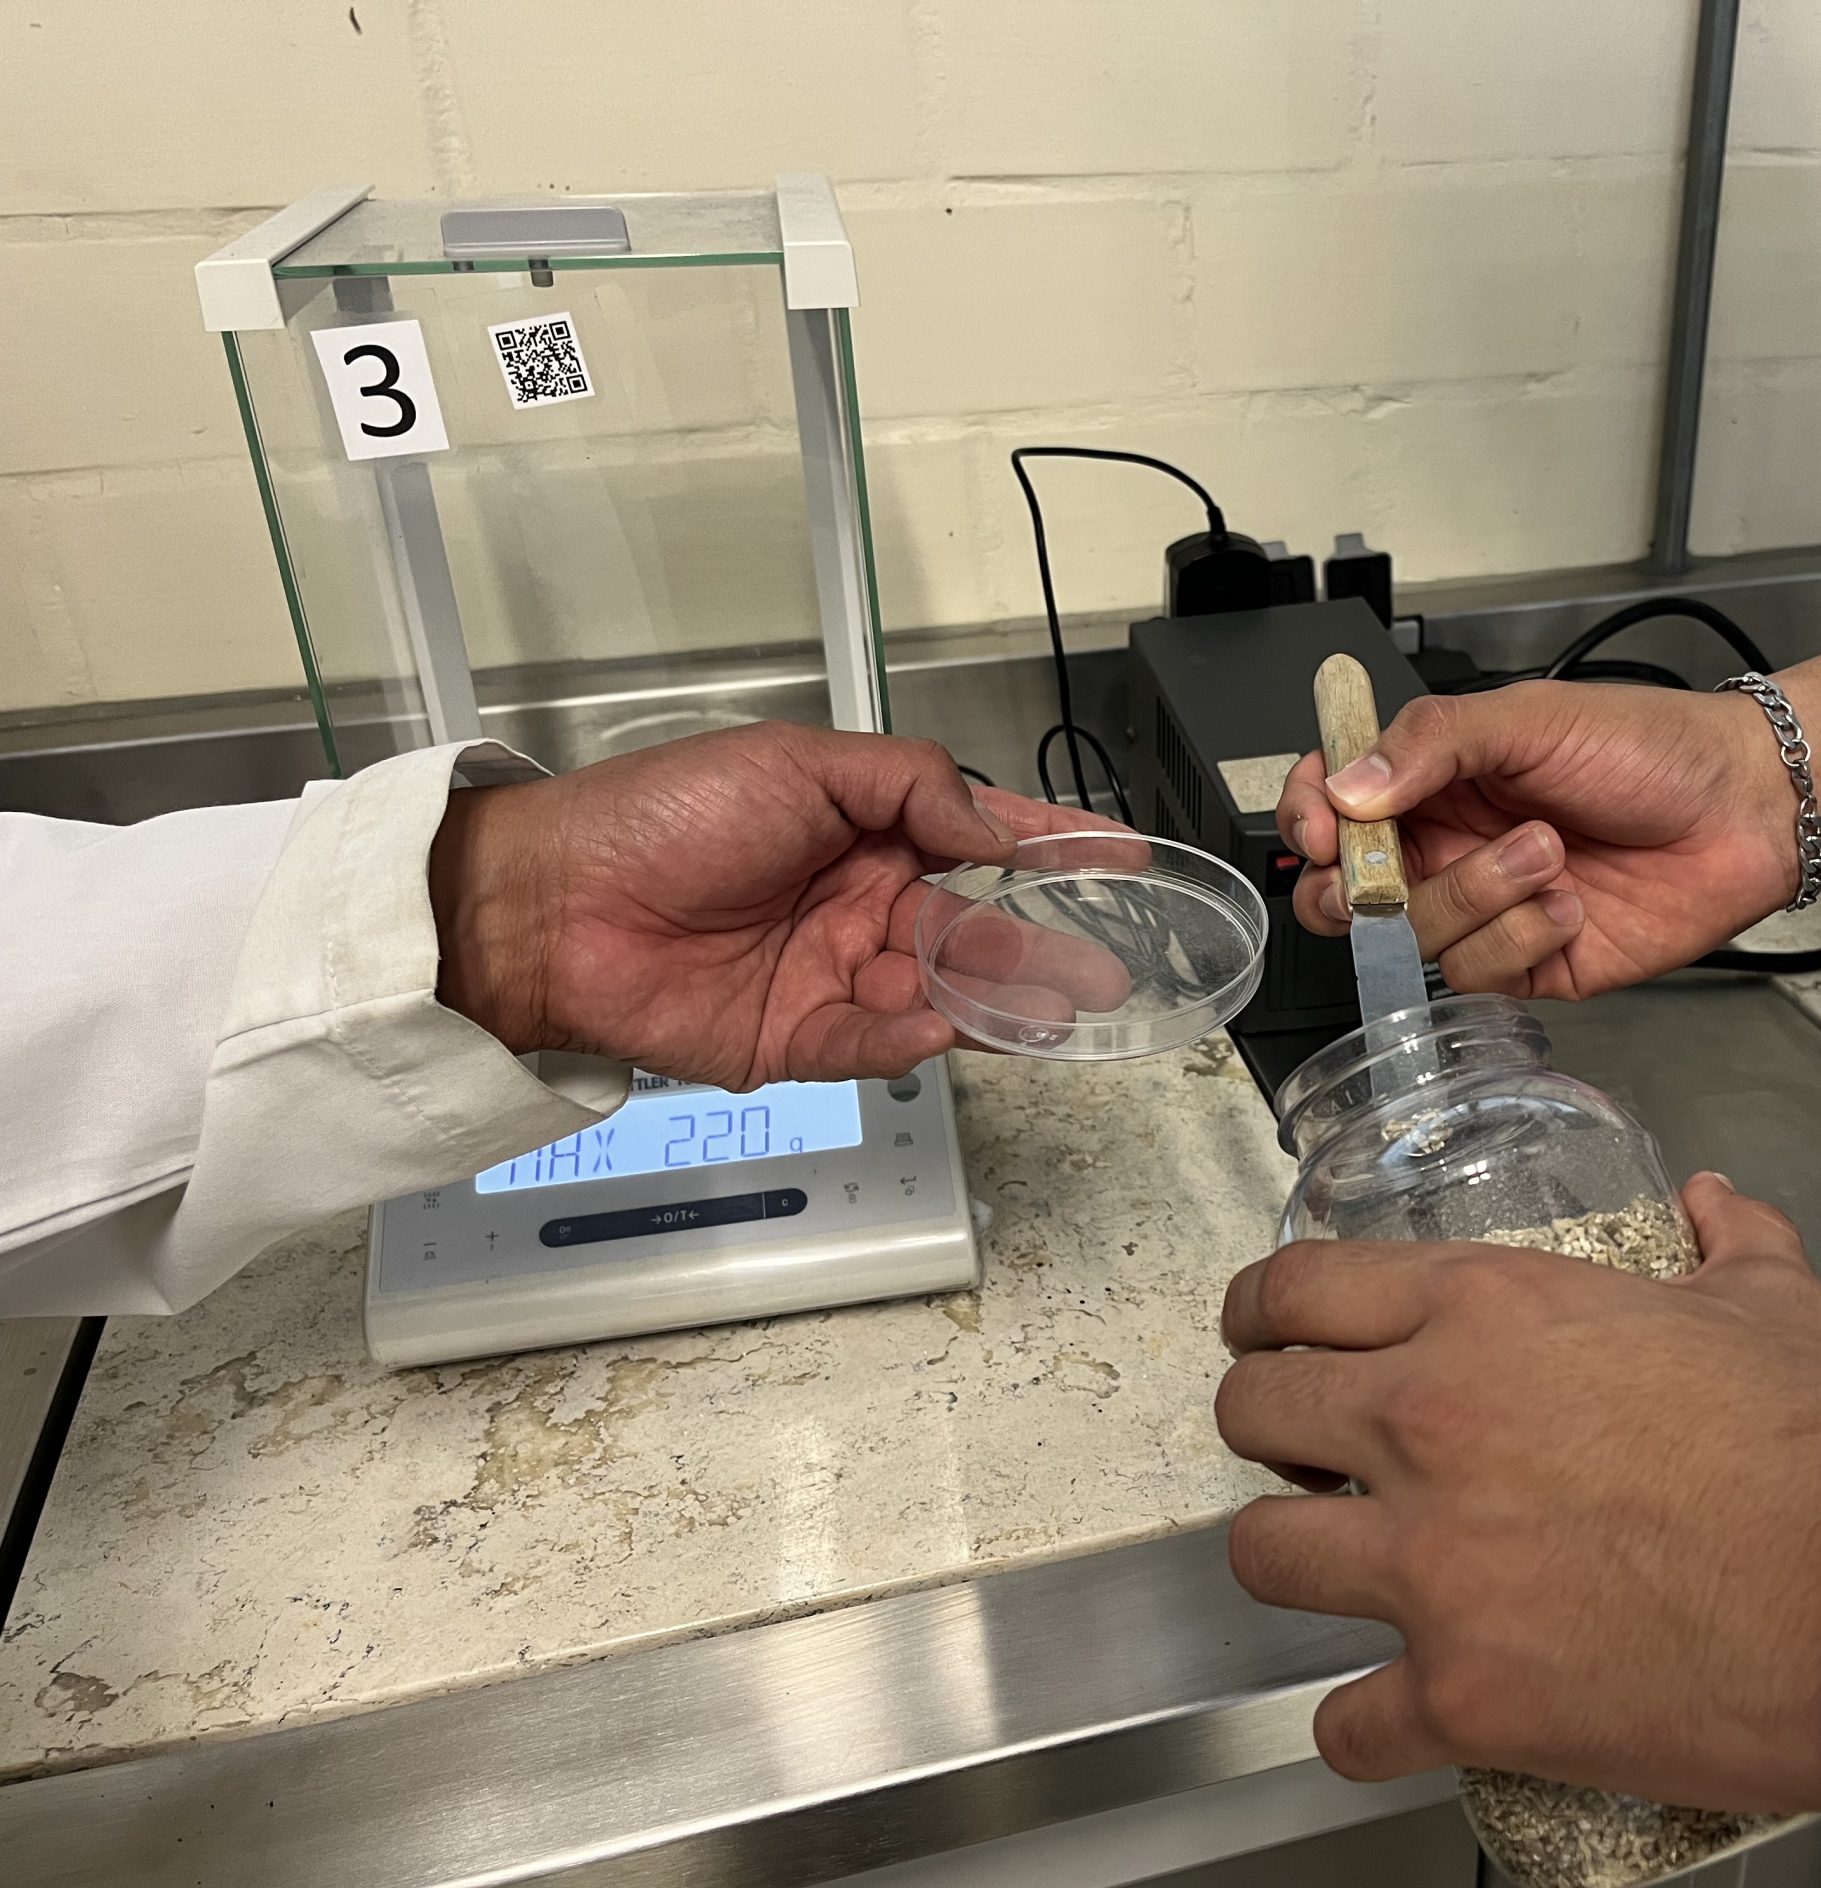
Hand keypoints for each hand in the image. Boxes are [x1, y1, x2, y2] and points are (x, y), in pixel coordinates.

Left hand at [428, 722, 1116, 1087]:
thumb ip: (911, 787)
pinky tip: (944, 1030)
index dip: (1053, 848)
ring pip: (939, 998)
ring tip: (1060, 1010)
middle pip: (977, 933)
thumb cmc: (662, 814)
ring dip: (1000, 1004)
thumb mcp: (799, 762)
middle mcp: (860, 906)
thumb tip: (995, 830)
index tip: (1123, 856)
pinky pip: (874, 1047)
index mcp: (865, 830)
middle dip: (1047, 950)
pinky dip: (913, 1042)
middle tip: (1109, 969)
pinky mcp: (794, 1043)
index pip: (981, 838)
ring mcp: (832, 977)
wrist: (553, 901)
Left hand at [1214, 1171, 1820, 1817]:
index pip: (1298, 1290)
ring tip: (1338, 1571)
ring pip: (1261, 1557)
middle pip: (1253, 1413)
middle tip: (1306, 1456)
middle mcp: (1434, 1425)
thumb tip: (1715, 1199)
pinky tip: (1394, 1714)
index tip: (1262, 1335)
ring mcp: (1438, 1568)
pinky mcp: (1466, 1695)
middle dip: (1268, 1432)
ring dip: (1293, 1561)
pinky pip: (1345, 1724)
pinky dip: (1362, 1724)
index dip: (1262, 1313)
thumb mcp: (1776, 1304)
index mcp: (1491, 1313)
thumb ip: (1726, 1238)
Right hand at [1272, 681, 1799, 997]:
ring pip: (1415, 937)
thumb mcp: (1529, 717)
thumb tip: (1348, 786)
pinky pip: (1478, 973)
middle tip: (1396, 868)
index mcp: (1436, 780)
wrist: (1745, 809)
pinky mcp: (1528, 964)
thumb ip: (1431, 742)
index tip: (1320, 826)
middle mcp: (1450, 847)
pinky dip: (1523, 937)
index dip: (1308, 820)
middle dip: (1361, 889)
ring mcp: (1486, 910)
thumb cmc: (1651, 748)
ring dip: (1479, 895)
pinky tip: (1570, 903)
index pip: (1332, 805)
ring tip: (1548, 851)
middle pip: (1349, 893)